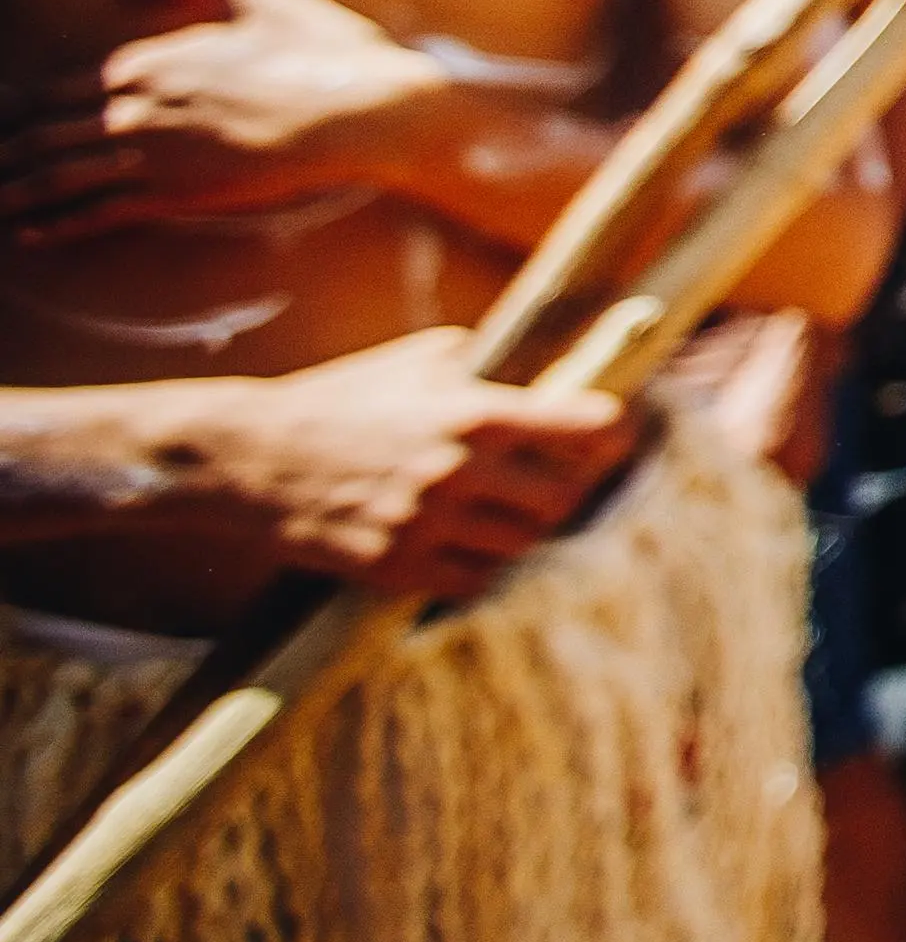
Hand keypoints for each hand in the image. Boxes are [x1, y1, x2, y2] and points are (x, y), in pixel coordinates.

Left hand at [0, 0, 453, 240]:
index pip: (59, 87)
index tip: (2, 120)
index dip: (20, 109)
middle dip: (7, 151)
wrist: (364, 110)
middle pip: (44, 132)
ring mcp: (153, 150)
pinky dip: (57, 222)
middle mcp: (137, 103)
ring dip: (18, 190)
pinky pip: (97, 210)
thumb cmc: (318, 51)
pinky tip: (32, 232)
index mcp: (147, 57)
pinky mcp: (175, 191)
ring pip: (59, 174)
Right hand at [196, 330, 633, 604]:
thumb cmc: (343, 396)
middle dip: (573, 490)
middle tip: (567, 480)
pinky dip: (487, 566)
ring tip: (518, 511)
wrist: (250, 458)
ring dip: (530, 530)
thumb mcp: (422, 360)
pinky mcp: (395, 568)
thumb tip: (558, 366)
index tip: (618, 434)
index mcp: (471, 412)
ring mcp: (426, 525)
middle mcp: (456, 472)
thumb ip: (492, 364)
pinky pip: (476, 581)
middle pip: (563, 499)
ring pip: (523, 545)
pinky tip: (478, 544)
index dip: (613, 433)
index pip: (582, 427)